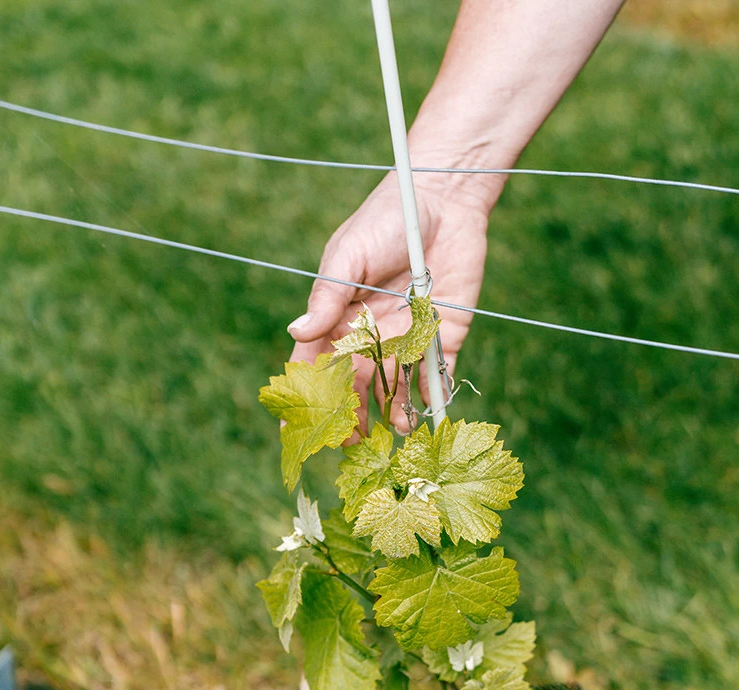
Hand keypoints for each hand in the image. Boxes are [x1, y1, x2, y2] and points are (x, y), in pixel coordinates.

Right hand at [288, 173, 489, 432]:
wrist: (443, 199)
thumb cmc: (384, 219)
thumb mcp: (348, 255)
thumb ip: (327, 296)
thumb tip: (297, 333)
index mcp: (339, 319)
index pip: (316, 367)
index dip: (306, 398)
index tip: (295, 429)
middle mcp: (370, 336)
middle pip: (355, 387)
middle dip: (351, 417)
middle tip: (350, 442)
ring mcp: (407, 339)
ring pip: (394, 389)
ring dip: (390, 414)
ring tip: (390, 433)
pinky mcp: (442, 337)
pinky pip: (434, 375)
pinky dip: (429, 397)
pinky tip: (421, 414)